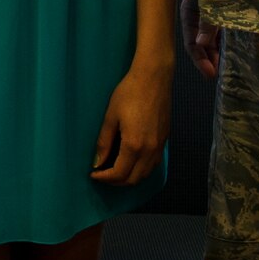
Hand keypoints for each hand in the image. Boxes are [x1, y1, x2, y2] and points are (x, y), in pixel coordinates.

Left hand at [91, 59, 171, 185]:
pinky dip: (141, 169)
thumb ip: (104, 142)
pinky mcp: (165, 140)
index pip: (119, 174)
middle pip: (133, 179)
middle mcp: (150, 150)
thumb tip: (97, 161)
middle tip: (102, 174)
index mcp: (134, 145)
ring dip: (130, 177)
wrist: (154, 78)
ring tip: (115, 170)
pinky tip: (131, 161)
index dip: (104, 178)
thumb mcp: (111, 116)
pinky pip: (154, 164)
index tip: (93, 174)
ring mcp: (160, 146)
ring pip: (146, 174)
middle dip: (116, 182)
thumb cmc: (129, 93)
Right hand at [179, 0, 221, 79]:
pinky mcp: (217, 9)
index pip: (190, 41)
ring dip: (212, 52)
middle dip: (205, 59)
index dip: (199, 59)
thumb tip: (201, 44)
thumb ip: (207, 21)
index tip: (210, 74)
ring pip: (206, 37)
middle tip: (214, 75)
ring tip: (218, 67)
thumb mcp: (211, 0)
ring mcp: (206, 12)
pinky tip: (223, 51)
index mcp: (188, 11)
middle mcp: (195, 14)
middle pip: (197, 41)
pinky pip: (215, 30)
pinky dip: (218, 42)